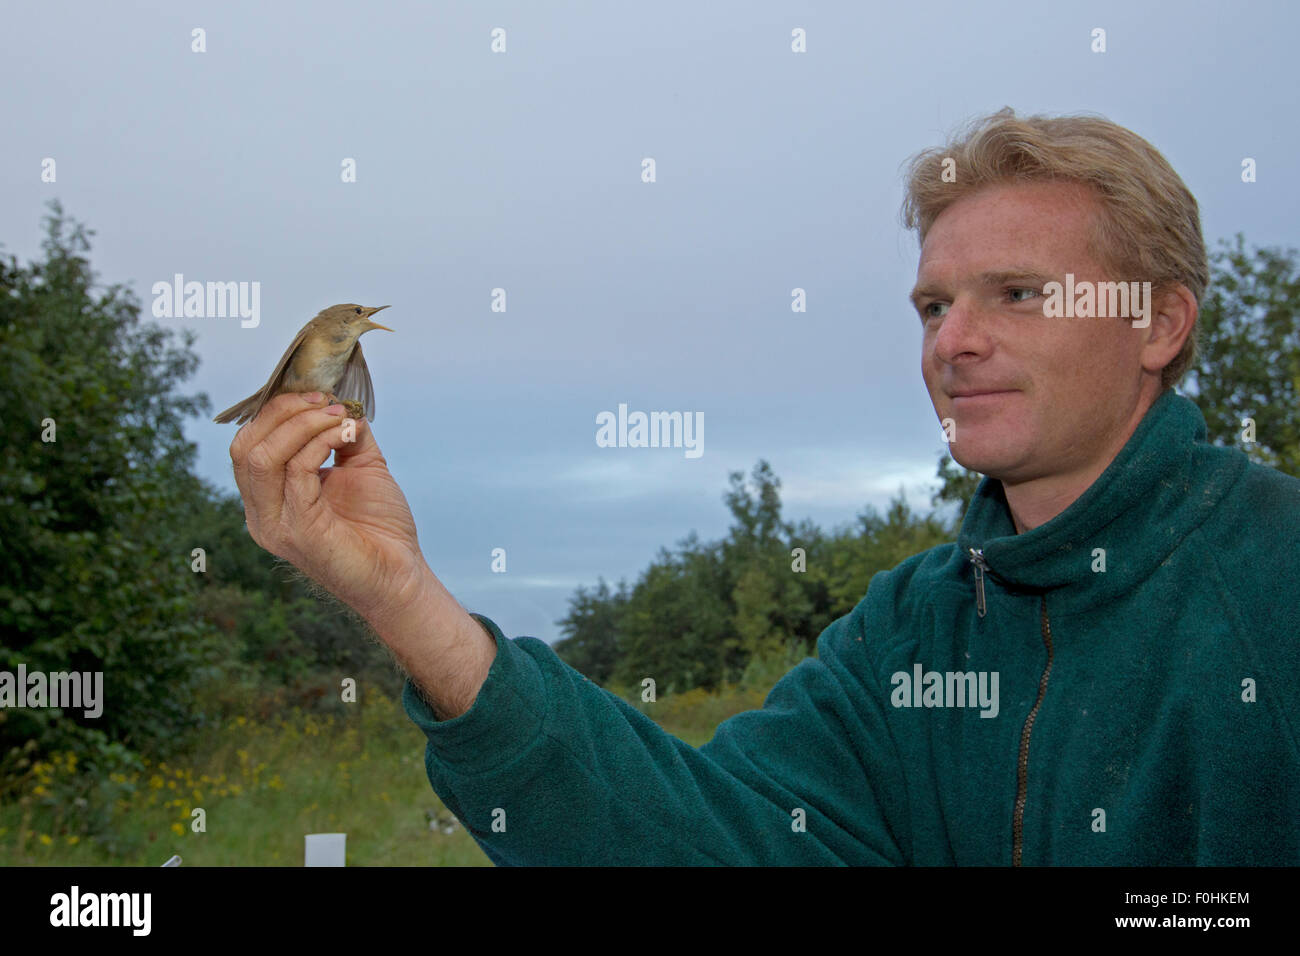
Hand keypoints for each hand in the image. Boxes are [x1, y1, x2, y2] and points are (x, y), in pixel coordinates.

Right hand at [229, 392, 428, 625]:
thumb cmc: (379, 526)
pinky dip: (320, 443)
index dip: (278, 410)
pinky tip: (345, 437)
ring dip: (303, 424)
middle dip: (285, 412)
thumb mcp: (361, 466)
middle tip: (327, 403)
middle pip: (245, 445)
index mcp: (268, 498)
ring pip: (262, 456)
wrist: (401, 575)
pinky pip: (296, 471)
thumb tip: (341, 403)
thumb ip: (344, 435)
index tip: (319, 395)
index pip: (248, 442)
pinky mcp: (300, 531)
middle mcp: (262, 513)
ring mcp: (276, 524)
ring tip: (339, 418)